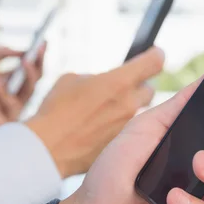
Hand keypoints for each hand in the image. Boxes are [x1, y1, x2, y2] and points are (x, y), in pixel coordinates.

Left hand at [0, 42, 44, 102]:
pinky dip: (4, 91)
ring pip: (31, 90)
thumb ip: (0, 52)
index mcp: (13, 80)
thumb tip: (20, 51)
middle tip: (39, 50)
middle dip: (39, 63)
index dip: (38, 55)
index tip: (42, 41)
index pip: (31, 68)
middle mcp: (17, 92)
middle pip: (36, 79)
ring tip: (25, 61)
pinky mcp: (9, 117)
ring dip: (29, 74)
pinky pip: (13, 103)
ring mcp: (15, 105)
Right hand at [26, 47, 162, 177]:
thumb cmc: (55, 111)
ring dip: (125, 109)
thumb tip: (101, 83)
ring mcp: (126, 127)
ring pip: (137, 113)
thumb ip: (95, 78)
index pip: (154, 62)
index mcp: (118, 82)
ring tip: (103, 112)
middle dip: (137, 88)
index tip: (154, 55)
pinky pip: (123, 131)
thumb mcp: (71, 80)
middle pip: (149, 90)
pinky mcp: (119, 144)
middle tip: (120, 89)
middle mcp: (129, 104)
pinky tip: (95, 129)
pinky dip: (113, 127)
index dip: (155, 56)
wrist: (47, 147)